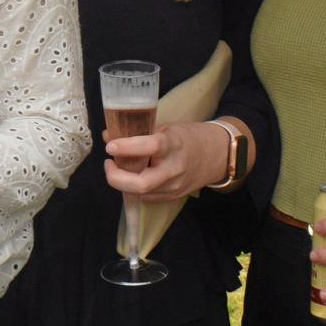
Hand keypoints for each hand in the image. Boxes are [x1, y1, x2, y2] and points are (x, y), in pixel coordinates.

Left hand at [103, 120, 235, 204]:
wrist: (217, 155)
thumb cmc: (189, 137)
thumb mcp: (166, 128)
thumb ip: (138, 133)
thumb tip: (107, 135)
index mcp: (173, 145)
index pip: (150, 147)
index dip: (127, 147)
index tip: (110, 146)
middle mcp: (174, 169)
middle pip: (141, 184)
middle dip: (116, 178)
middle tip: (108, 164)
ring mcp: (174, 187)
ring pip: (141, 192)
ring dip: (123, 182)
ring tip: (119, 168)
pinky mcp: (173, 197)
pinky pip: (147, 196)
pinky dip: (134, 187)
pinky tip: (133, 176)